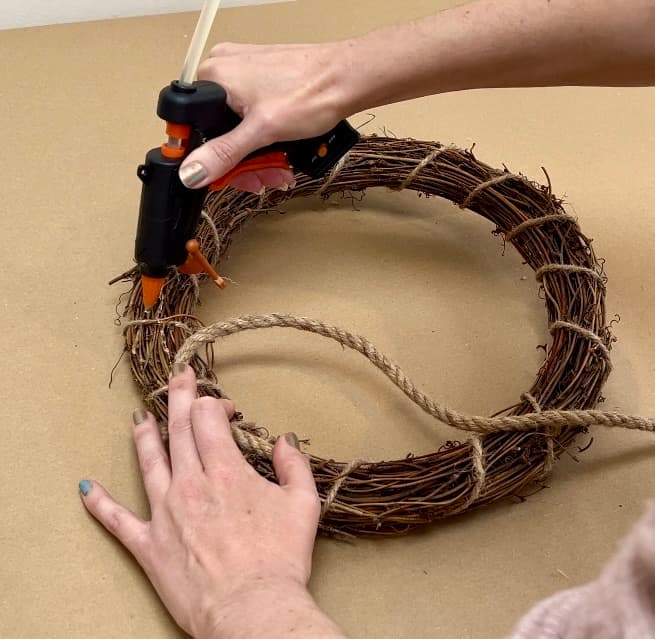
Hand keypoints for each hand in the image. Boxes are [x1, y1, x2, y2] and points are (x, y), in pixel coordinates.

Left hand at [79, 363, 330, 638]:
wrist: (252, 611)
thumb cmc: (279, 560)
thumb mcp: (303, 504)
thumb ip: (293, 464)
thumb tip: (283, 439)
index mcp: (226, 472)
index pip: (209, 419)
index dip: (216, 405)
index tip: (228, 410)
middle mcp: (191, 484)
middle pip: (178, 428)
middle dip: (180, 398)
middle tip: (178, 378)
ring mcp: (165, 513)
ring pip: (148, 461)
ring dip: (144, 434)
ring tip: (140, 418)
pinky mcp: (149, 545)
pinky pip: (118, 520)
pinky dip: (101, 503)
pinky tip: (87, 487)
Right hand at [179, 41, 347, 192]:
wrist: (347, 79)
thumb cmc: (312, 91)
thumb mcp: (262, 131)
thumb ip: (223, 154)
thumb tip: (191, 172)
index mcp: (213, 76)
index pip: (195, 129)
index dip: (212, 161)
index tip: (231, 177)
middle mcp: (225, 71)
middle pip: (219, 134)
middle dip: (244, 164)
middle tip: (263, 178)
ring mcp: (245, 76)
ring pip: (239, 131)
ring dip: (259, 158)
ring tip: (279, 169)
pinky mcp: (262, 83)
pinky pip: (253, 120)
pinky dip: (266, 141)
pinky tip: (281, 153)